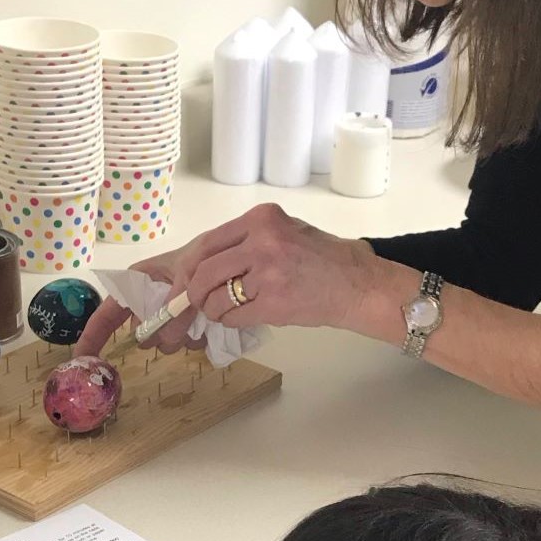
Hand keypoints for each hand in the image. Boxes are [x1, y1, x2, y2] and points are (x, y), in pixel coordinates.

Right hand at [73, 251, 205, 357]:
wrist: (230, 258)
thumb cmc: (203, 255)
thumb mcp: (186, 271)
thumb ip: (172, 305)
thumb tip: (165, 338)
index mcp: (136, 283)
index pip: (106, 314)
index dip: (93, 337)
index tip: (83, 358)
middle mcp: (148, 303)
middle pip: (140, 335)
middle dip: (155, 334)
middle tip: (175, 322)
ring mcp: (168, 318)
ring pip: (165, 344)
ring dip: (180, 337)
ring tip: (198, 317)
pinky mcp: (188, 328)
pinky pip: (186, 345)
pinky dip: (196, 339)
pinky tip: (208, 323)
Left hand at [140, 203, 385, 352]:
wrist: (357, 284)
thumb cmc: (322, 260)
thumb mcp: (284, 232)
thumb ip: (247, 241)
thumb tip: (203, 264)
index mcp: (261, 219)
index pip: (207, 243)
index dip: (188, 268)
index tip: (183, 283)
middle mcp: (262, 241)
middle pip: (204, 270)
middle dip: (193, 292)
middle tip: (194, 303)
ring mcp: (268, 272)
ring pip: (215, 296)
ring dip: (213, 310)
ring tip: (226, 311)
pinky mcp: (274, 302)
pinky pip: (234, 316)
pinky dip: (231, 321)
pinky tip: (244, 317)